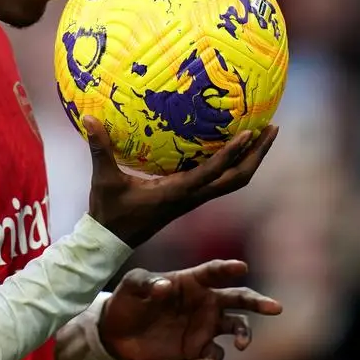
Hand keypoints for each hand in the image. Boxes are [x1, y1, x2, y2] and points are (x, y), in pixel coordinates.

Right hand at [83, 116, 277, 247]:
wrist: (111, 242)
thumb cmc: (108, 212)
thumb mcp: (103, 179)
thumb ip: (99, 148)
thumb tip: (87, 118)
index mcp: (177, 193)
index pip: (212, 172)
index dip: (232, 153)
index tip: (250, 133)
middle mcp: (192, 197)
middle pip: (237, 179)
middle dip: (258, 155)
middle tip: (272, 127)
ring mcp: (193, 199)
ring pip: (233, 181)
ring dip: (251, 159)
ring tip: (264, 132)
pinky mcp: (189, 198)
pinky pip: (220, 179)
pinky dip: (233, 162)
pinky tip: (234, 143)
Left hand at [97, 260, 282, 359]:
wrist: (117, 333)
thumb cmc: (127, 300)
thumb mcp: (131, 286)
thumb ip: (147, 283)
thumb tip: (165, 287)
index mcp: (191, 280)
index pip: (214, 271)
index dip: (228, 268)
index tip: (240, 267)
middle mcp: (205, 300)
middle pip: (239, 298)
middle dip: (258, 302)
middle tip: (275, 308)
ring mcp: (204, 324)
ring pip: (237, 325)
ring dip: (245, 333)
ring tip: (242, 344)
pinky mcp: (198, 347)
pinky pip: (216, 352)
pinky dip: (217, 358)